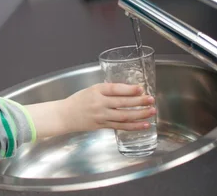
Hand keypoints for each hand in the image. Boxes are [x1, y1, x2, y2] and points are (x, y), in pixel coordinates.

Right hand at [25, 83, 154, 138]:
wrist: (65, 115)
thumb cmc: (78, 100)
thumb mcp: (91, 89)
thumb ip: (107, 90)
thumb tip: (128, 90)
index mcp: (96, 91)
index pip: (115, 89)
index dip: (129, 89)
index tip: (141, 89)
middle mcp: (99, 103)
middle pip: (122, 103)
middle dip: (139, 102)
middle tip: (151, 100)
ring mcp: (101, 116)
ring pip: (124, 116)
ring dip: (139, 114)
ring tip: (151, 112)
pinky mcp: (102, 126)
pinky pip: (120, 126)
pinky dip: (133, 126)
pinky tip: (143, 125)